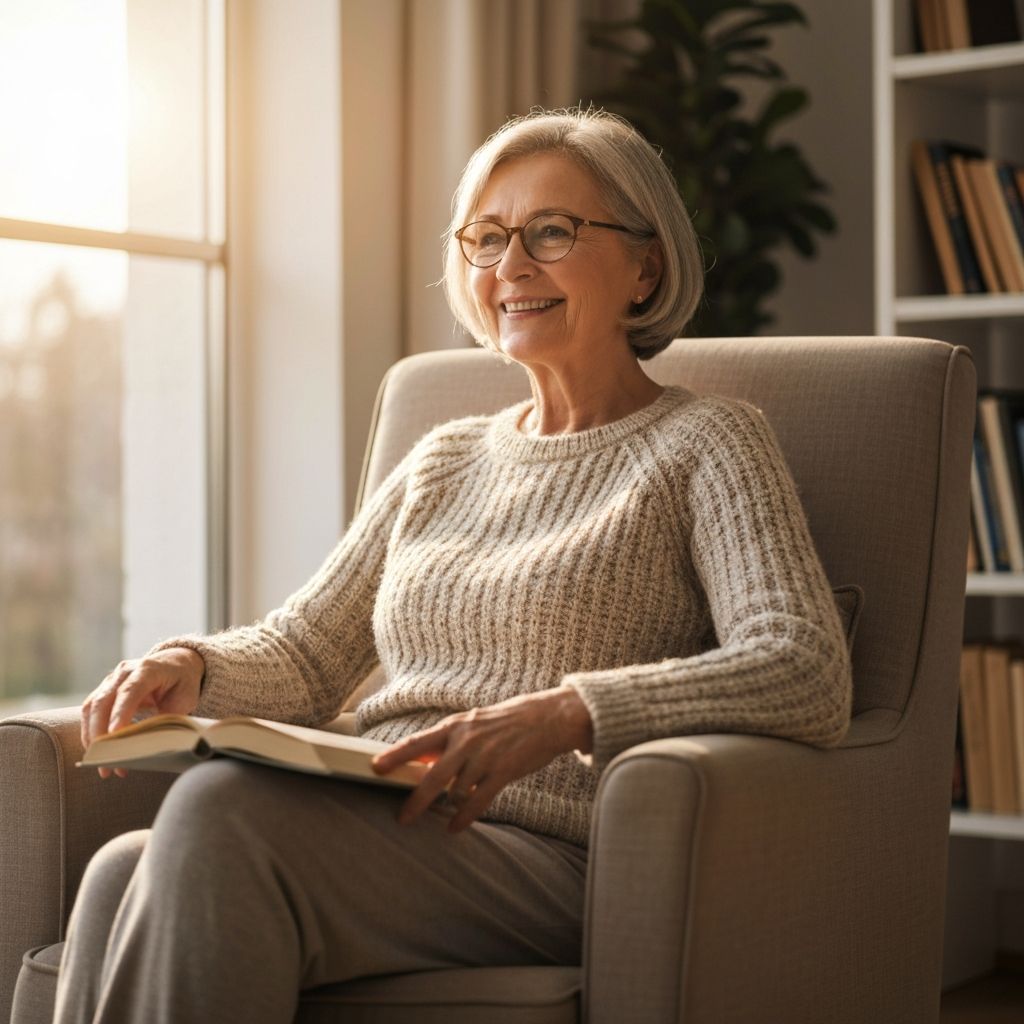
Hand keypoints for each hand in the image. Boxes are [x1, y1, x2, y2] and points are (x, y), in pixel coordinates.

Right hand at [81, 647, 204, 778]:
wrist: (176, 664)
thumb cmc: (182, 682)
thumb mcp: (185, 698)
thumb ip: (168, 717)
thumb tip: (152, 744)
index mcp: (148, 669)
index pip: (130, 691)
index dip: (120, 713)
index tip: (115, 736)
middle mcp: (124, 672)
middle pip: (103, 701)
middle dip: (101, 735)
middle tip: (107, 763)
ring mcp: (111, 680)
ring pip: (91, 708)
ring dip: (93, 739)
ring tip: (104, 765)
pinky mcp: (103, 691)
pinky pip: (90, 713)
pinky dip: (92, 734)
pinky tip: (101, 753)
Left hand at [371, 687, 592, 832]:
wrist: (546, 718)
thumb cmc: (507, 721)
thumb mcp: (473, 722)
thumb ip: (449, 742)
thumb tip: (422, 763)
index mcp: (456, 726)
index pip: (418, 742)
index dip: (395, 755)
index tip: (376, 767)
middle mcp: (467, 741)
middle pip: (432, 776)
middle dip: (415, 800)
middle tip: (402, 817)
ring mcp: (485, 757)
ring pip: (456, 792)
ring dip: (447, 806)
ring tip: (441, 816)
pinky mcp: (503, 772)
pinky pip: (477, 801)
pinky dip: (464, 817)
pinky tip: (455, 826)